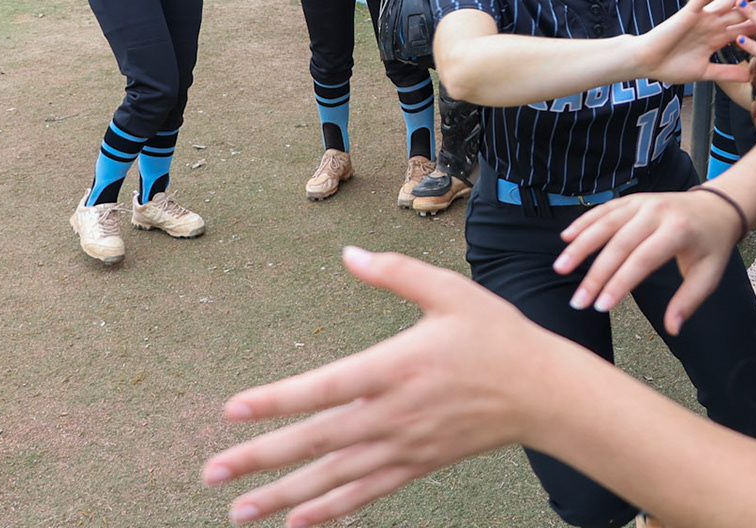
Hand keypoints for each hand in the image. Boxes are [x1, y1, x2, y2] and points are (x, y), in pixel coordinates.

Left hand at [203, 248, 556, 527]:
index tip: (233, 410)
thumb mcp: (451, 291)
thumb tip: (350, 253)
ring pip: (334, 476)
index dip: (277, 400)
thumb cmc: (496, 335)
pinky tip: (298, 522)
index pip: (325, 387)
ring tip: (238, 510)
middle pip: (317, 440)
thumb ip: (396, 272)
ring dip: (283, 496)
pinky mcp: (417, 465)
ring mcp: (405, 445)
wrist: (543, 392)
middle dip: (261, 458)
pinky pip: (366, 493)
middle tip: (212, 472)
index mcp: (397, 366)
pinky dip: (331, 511)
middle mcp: (394, 413)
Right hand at [554, 188, 745, 329]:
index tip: (600, 307)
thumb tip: (672, 329)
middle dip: (595, 274)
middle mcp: (657, 212)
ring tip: (561, 268)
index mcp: (678, 231)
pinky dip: (584, 222)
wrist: (717, 207)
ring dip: (580, 245)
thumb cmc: (711, 246)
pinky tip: (565, 238)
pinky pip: (604, 209)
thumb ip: (688, 301)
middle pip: (619, 244)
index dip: (620, 283)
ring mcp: (643, 202)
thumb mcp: (710, 275)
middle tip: (578, 301)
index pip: (643, 260)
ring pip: (606, 223)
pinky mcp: (633, 199)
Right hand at [629, 0, 750, 84]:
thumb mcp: (704, 72)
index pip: (747, 30)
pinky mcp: (689, 13)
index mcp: (719, 38)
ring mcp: (703, 18)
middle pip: (743, 13)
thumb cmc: (672, 67)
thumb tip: (749, 78)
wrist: (648, 62)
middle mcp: (715, 25)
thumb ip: (726, 72)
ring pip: (728, 2)